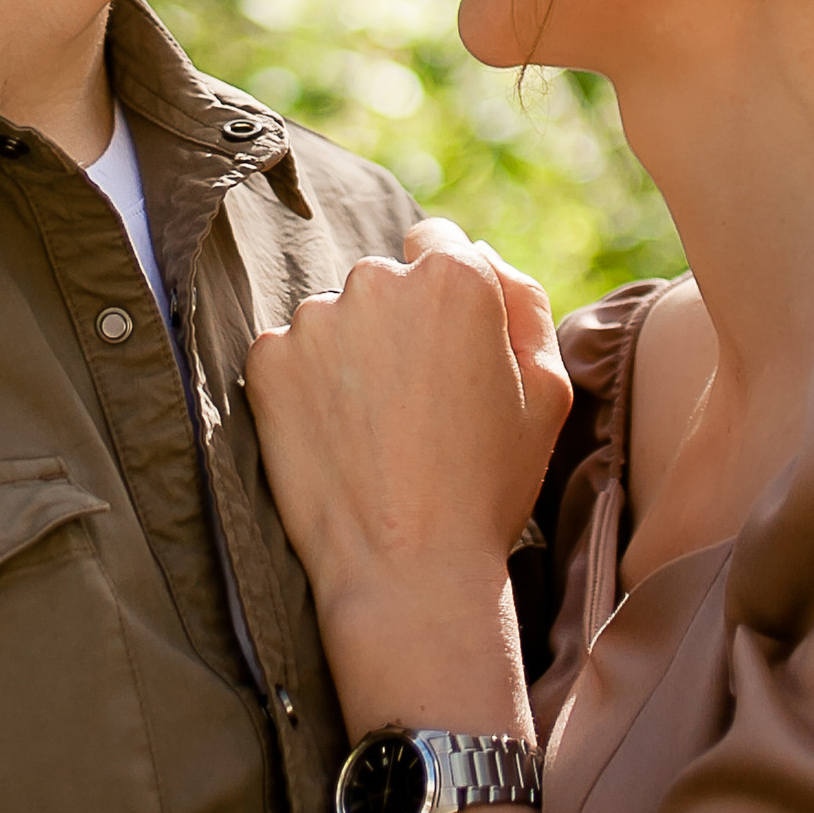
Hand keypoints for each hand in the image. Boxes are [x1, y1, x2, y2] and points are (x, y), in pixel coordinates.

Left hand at [246, 222, 571, 738]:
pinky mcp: (268, 360)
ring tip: (371, 431)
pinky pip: (286, 354)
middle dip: (394, 325)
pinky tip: (332, 438)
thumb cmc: (488, 484)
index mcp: (456, 278)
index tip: (441, 350)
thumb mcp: (545, 390)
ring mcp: (317, 319)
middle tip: (411, 406)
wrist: (407, 569)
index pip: (439, 244)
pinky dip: (302, 386)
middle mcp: (379, 280)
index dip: (445, 298)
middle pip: (384, 282)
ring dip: (346, 354)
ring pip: (333, 318)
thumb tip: (480, 253)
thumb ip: (522, 303)